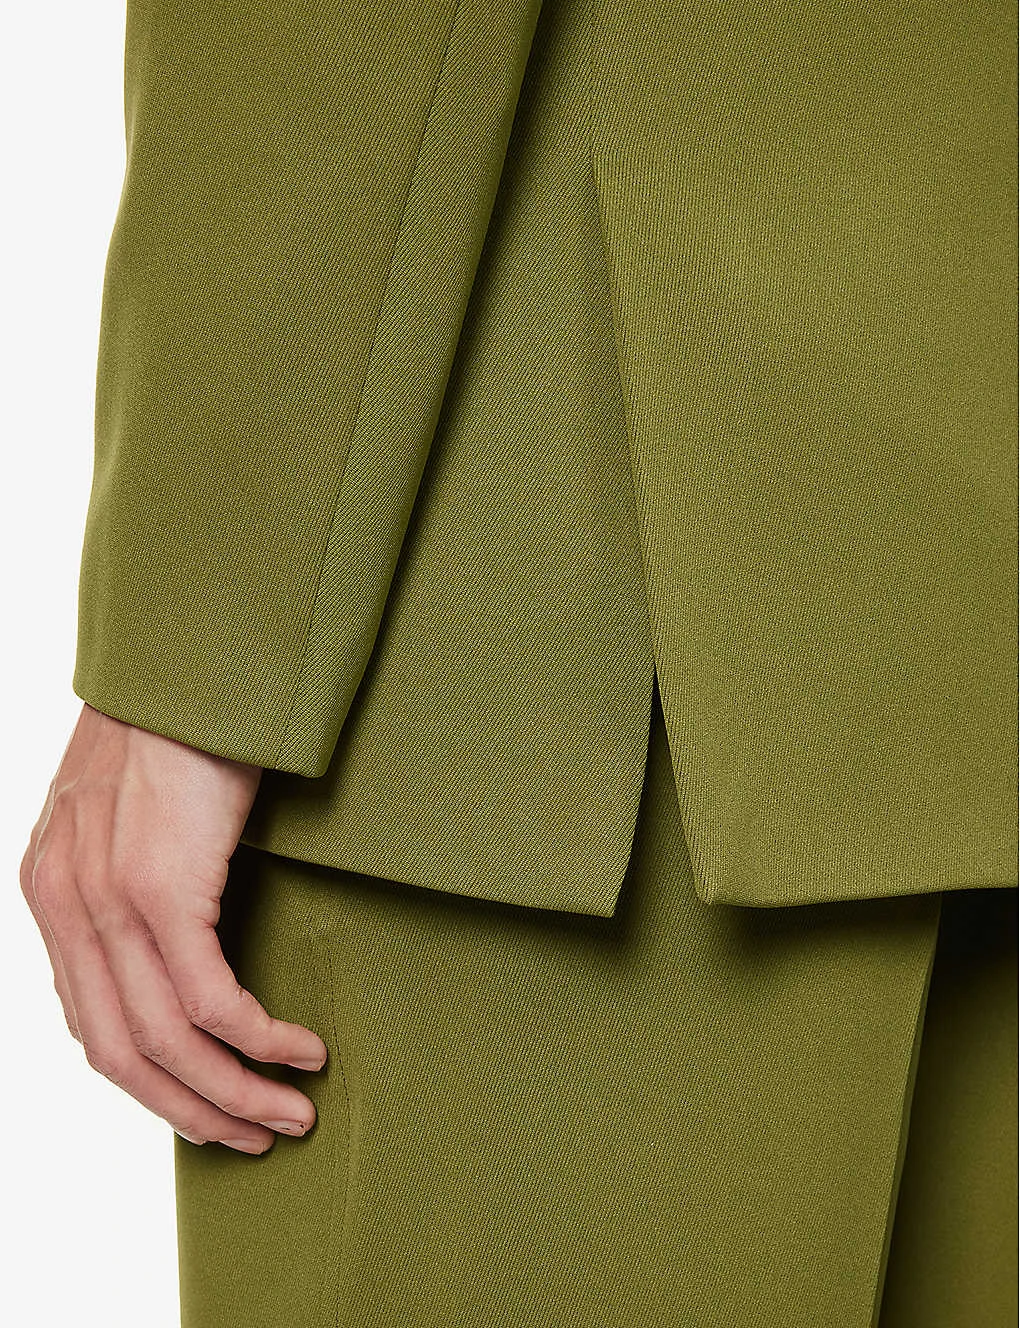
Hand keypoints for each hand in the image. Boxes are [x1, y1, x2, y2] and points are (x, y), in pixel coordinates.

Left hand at [20, 702, 326, 1153]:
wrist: (188, 661)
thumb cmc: (174, 729)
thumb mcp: (126, 813)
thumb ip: (126, 882)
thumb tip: (174, 946)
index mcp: (50, 892)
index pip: (90, 1026)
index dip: (151, 1085)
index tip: (206, 1107)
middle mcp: (64, 906)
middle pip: (121, 1056)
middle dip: (191, 1112)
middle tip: (252, 1137)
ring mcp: (106, 900)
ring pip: (165, 1043)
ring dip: (231, 1093)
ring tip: (287, 1112)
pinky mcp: (160, 888)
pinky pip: (211, 999)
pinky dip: (258, 1040)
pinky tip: (301, 1048)